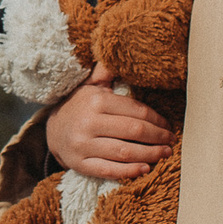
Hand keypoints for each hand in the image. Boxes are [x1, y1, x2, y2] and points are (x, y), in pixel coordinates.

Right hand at [42, 66, 172, 181]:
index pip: (135, 110)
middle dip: (158, 137)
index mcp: (96, 100)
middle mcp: (88, 122)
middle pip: (134, 131)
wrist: (51, 130)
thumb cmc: (80, 106)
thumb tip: (118, 52)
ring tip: (164, 154)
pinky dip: (129, 171)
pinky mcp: (79, 164)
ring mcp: (83, 145)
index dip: (157, 119)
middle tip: (170, 141)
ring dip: (150, 154)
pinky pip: (109, 170)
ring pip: (124, 152)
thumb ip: (106, 72)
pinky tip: (145, 169)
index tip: (168, 125)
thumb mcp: (90, 86)